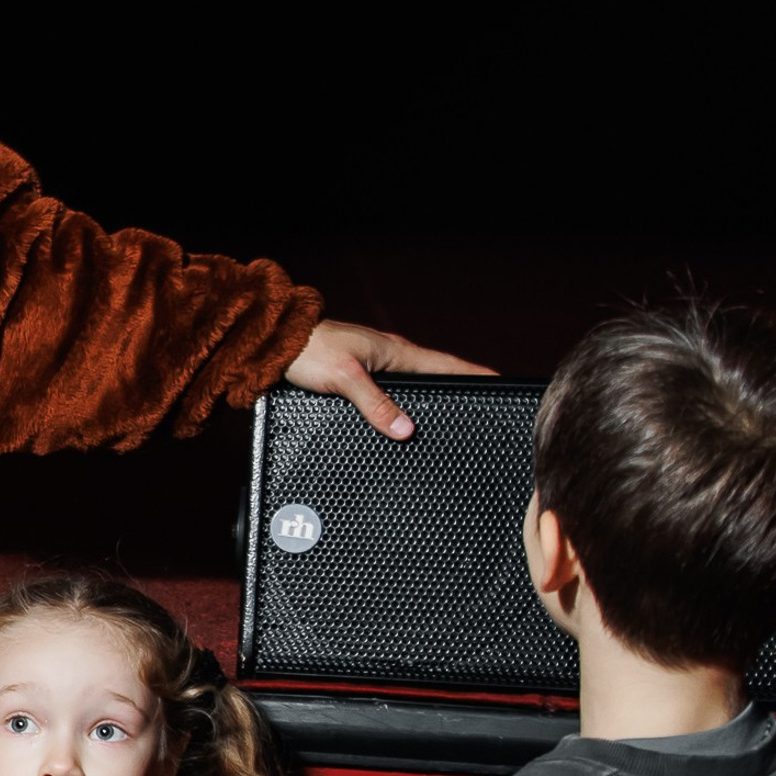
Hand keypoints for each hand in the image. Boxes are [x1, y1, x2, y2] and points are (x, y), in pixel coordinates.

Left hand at [285, 319, 492, 440]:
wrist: (273, 345)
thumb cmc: (308, 352)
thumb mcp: (346, 379)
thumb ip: (376, 405)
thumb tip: (406, 430)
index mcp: (397, 353)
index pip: (448, 367)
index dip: (475, 377)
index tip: (502, 386)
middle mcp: (390, 359)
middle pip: (434, 379)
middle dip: (456, 394)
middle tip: (481, 412)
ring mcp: (374, 368)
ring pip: (409, 390)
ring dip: (425, 404)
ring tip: (447, 423)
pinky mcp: (356, 379)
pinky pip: (387, 397)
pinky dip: (398, 409)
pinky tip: (399, 424)